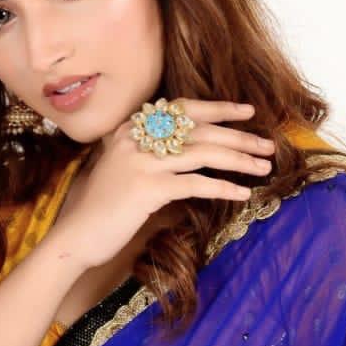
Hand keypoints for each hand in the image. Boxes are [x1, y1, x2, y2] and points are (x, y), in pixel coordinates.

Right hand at [50, 98, 275, 269]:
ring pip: (203, 152)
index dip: (219, 109)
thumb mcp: (125, 171)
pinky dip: (222, 187)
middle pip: (200, 130)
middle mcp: (136, 139)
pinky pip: (195, 183)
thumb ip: (151, 154)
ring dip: (239, 160)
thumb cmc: (104, 208)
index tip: (248, 111)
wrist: (77, 236)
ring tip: (264, 168)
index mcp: (131, 129)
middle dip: (239, 137)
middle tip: (268, 145)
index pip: (183, 109)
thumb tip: (192, 152)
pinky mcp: (147, 188)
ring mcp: (141, 161)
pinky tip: (242, 194)